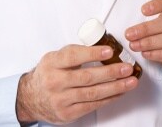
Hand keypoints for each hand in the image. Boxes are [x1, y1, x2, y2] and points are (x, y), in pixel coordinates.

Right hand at [16, 44, 138, 123]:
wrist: (30, 98)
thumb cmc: (49, 73)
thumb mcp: (56, 57)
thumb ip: (77, 52)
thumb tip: (105, 48)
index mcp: (52, 63)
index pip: (73, 56)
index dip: (93, 53)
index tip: (110, 51)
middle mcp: (54, 82)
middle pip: (86, 77)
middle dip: (111, 72)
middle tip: (127, 68)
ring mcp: (60, 100)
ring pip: (92, 93)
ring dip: (115, 87)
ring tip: (130, 81)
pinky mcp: (67, 114)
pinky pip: (92, 105)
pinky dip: (109, 98)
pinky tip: (120, 92)